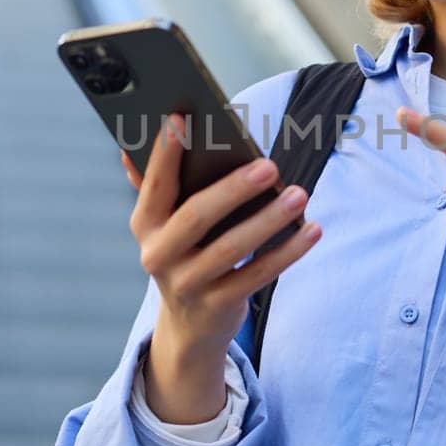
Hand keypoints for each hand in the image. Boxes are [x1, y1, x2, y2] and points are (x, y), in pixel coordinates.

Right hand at [122, 113, 321, 363]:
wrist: (188, 327)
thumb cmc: (186, 254)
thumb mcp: (167, 225)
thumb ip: (159, 186)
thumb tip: (134, 143)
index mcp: (145, 224)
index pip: (154, 184)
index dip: (165, 153)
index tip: (182, 118)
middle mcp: (158, 255)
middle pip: (197, 217)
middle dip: (233, 189)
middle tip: (269, 165)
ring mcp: (187, 284)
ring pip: (232, 248)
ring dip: (269, 219)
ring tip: (299, 194)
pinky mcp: (218, 306)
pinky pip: (258, 275)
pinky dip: (287, 251)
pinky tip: (312, 229)